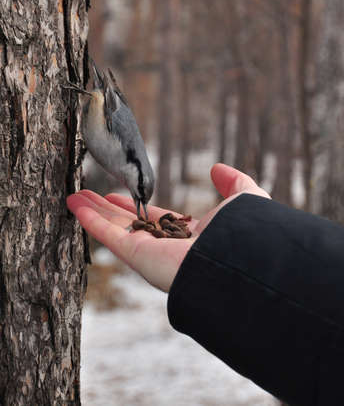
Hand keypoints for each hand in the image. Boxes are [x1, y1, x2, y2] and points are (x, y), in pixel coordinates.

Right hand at [67, 163, 269, 291]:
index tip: (118, 193)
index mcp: (184, 235)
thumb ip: (233, 182)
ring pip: (113, 228)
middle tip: (87, 194)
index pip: (152, 217)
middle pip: (126, 222)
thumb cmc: (245, 231)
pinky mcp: (136, 255)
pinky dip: (90, 220)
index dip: (133, 204)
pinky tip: (74, 205)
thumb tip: (217, 168)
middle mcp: (163, 246)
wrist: (238, 258)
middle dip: (106, 208)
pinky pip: (107, 235)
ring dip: (91, 212)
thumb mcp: (243, 197)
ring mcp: (147, 252)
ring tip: (72, 196)